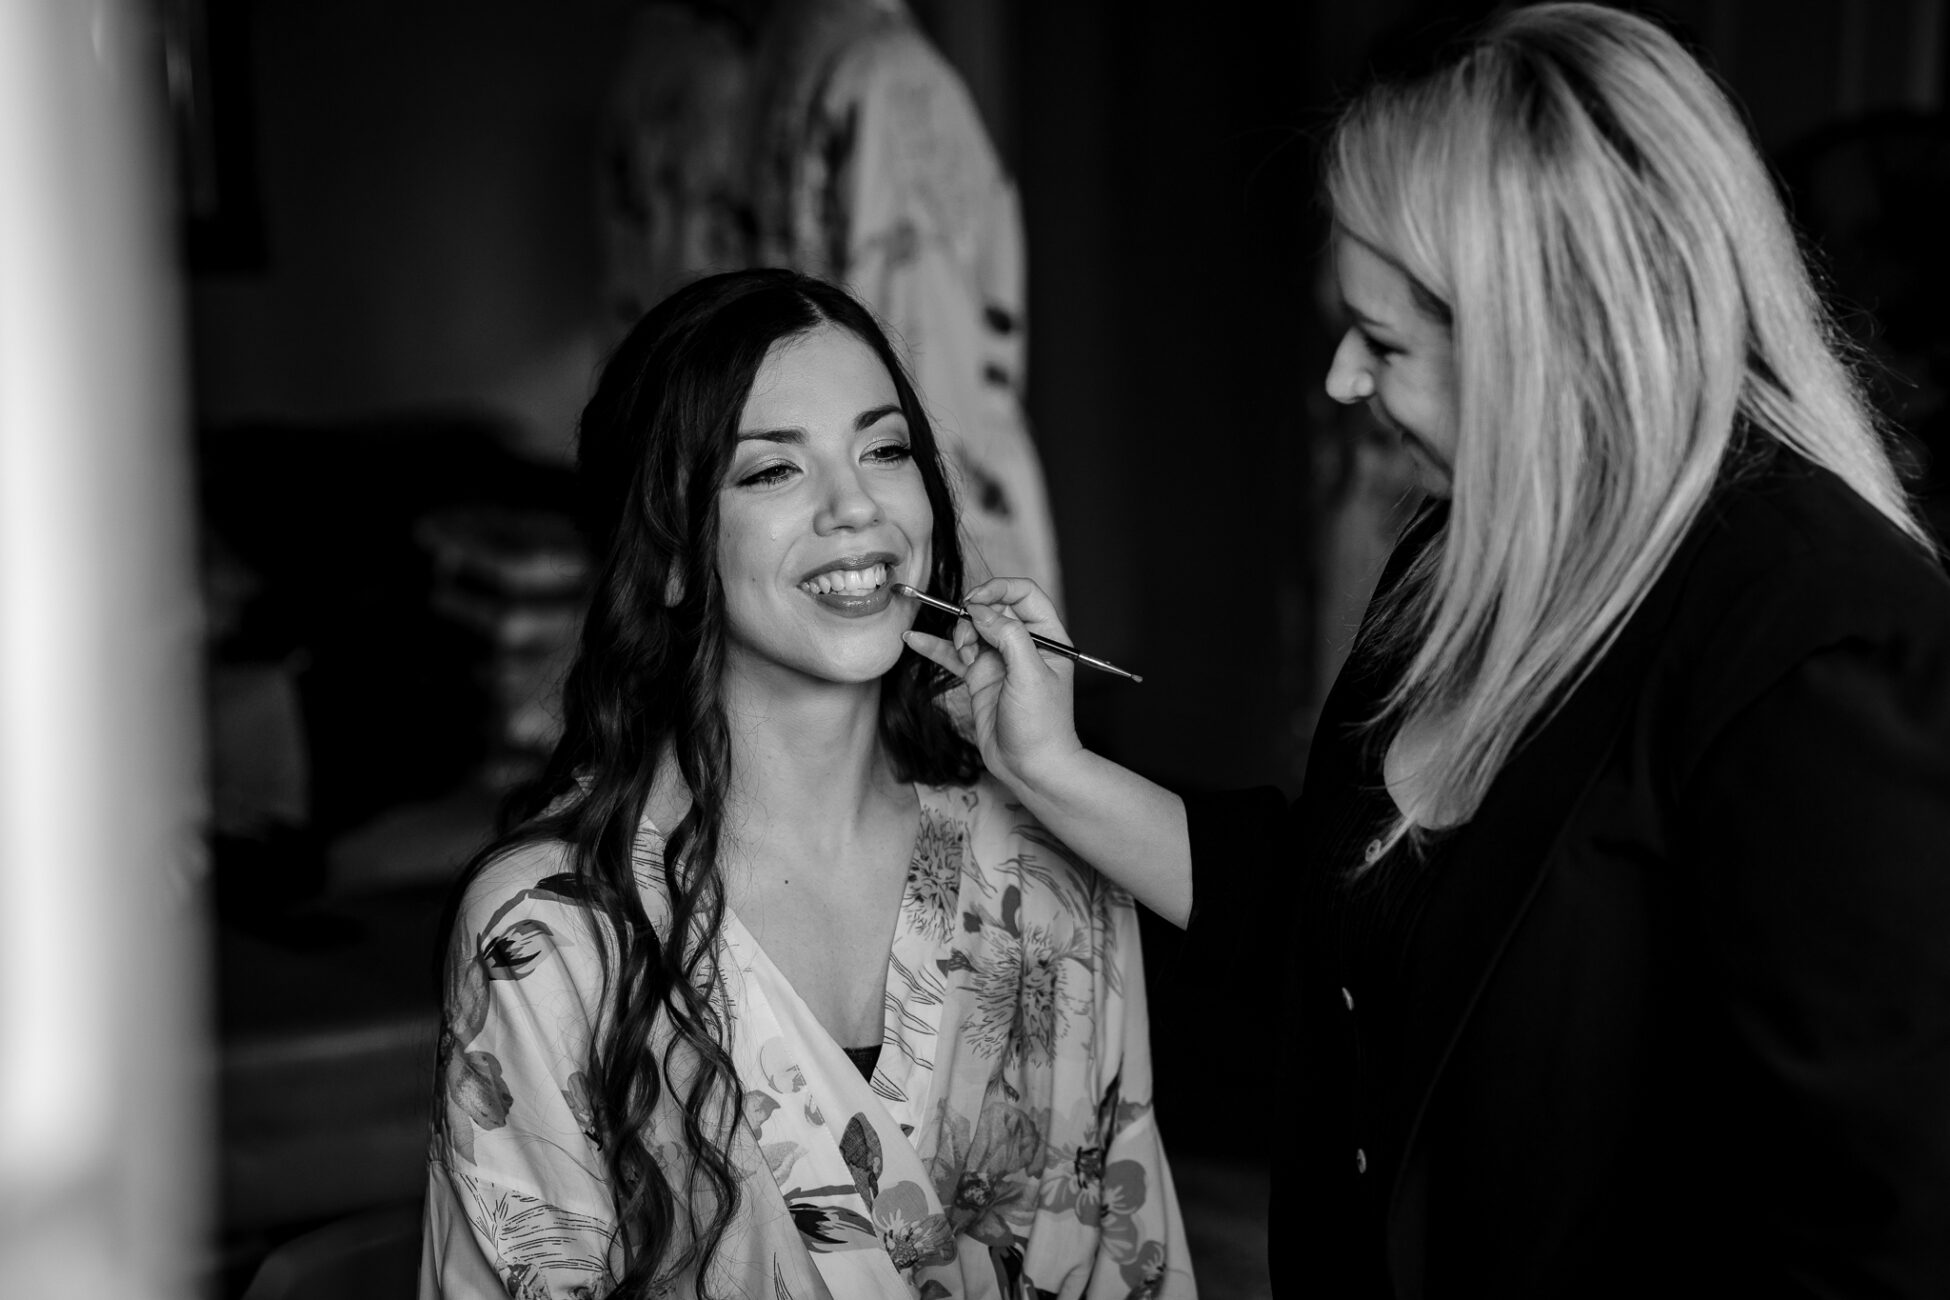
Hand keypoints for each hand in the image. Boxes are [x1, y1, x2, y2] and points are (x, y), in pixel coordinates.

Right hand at [902, 577, 1082, 788]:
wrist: (1031, 767)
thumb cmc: (1042, 724)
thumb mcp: (1030, 674)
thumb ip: (1009, 635)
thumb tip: (981, 609)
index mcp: (1048, 637)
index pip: (1024, 594)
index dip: (999, 589)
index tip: (976, 600)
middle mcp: (1023, 644)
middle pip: (992, 609)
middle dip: (975, 616)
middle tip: (968, 637)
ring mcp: (999, 660)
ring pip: (971, 629)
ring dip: (959, 636)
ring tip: (964, 656)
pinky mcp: (979, 677)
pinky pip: (954, 655)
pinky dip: (935, 647)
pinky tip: (914, 640)